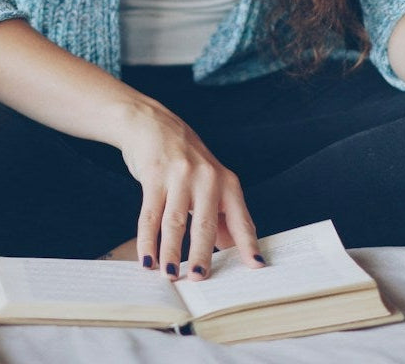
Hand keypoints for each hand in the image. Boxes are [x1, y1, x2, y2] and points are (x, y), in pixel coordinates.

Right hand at [117, 99, 263, 281]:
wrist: (151, 123)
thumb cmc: (184, 159)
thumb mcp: (209, 181)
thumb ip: (220, 214)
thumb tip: (231, 249)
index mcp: (226, 181)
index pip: (240, 218)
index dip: (248, 243)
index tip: (257, 265)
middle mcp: (206, 177)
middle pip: (205, 224)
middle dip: (202, 255)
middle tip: (199, 279)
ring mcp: (179, 175)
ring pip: (176, 222)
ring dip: (171, 252)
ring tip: (170, 275)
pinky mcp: (154, 175)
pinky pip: (150, 215)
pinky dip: (148, 240)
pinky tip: (147, 258)